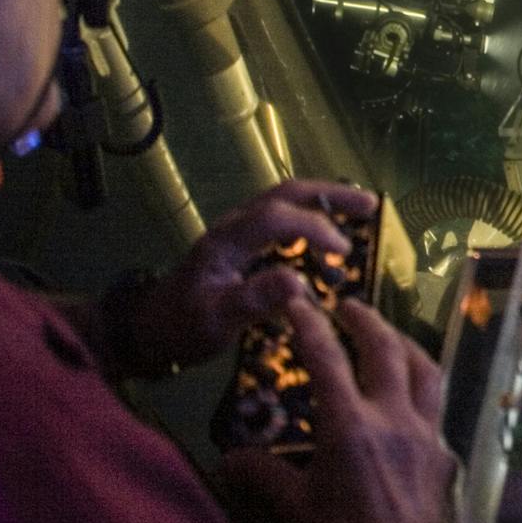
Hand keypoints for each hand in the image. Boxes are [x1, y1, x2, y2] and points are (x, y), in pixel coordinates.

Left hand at [114, 180, 377, 376]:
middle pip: (286, 193)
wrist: (150, 329)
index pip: (277, 217)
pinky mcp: (244, 243)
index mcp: (227, 241)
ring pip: (285, 200)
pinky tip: (333, 233)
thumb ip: (254, 301)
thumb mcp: (216, 321)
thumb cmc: (183, 327)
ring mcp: (239, 231)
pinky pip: (283, 218)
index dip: (314, 228)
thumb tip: (299, 283)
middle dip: (330, 195)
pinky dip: (312, 217)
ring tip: (362, 211)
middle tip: (371, 206)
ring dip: (324, 201)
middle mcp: (234, 226)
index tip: (344, 252)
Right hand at [217, 299, 470, 522]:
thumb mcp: (294, 510)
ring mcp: (424, 432)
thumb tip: (228, 460)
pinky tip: (411, 391)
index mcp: (351, 426)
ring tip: (388, 334)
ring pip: (424, 368)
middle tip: (348, 304)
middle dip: (365, 319)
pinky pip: (436, 403)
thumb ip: (262, 476)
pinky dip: (421, 384)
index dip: (310, 324)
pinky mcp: (441, 451)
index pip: (328, 359)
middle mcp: (393, 418)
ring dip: (404, 342)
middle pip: (385, 349)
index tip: (298, 300)